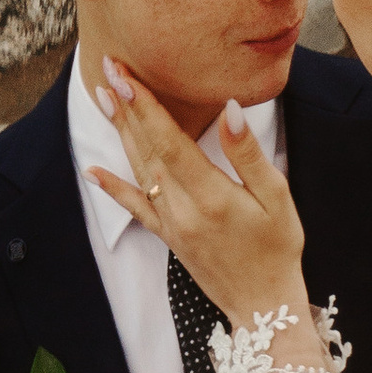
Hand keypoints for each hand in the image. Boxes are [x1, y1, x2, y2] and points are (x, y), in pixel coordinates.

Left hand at [85, 61, 307, 328]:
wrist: (264, 304)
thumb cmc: (279, 248)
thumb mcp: (277, 197)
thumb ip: (248, 154)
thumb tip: (230, 109)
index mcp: (212, 196)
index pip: (171, 142)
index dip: (147, 107)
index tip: (128, 77)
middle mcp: (183, 209)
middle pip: (148, 150)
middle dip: (127, 107)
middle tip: (109, 69)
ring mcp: (171, 224)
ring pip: (140, 170)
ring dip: (121, 132)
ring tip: (104, 97)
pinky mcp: (167, 236)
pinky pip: (135, 207)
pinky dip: (113, 187)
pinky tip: (93, 171)